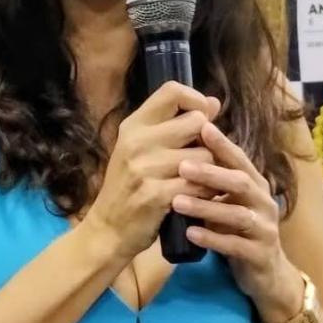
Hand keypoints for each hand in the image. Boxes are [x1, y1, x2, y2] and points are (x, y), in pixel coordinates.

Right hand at [83, 82, 221, 261]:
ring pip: (204, 155)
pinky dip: (205, 192)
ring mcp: (144, 168)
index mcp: (134, 126)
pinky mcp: (155, 194)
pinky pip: (199, 184)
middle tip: (201, 158)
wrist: (107, 230)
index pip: (172, 91)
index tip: (203, 119)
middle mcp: (137, 141)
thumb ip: (176, 125)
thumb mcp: (143, 150)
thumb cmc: (129, 187)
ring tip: (199, 181)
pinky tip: (198, 197)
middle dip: (206, 141)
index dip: (196, 100)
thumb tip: (214, 102)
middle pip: (197, 122)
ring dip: (210, 170)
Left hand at [172, 122, 302, 322]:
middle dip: (212, 173)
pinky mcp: (260, 255)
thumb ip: (215, 180)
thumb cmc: (240, 231)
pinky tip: (190, 233)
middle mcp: (264, 203)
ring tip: (177, 201)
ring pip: (237, 215)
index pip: (239, 159)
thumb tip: (186, 147)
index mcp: (256, 185)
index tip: (200, 127)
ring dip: (207, 207)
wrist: (267, 275)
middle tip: (182, 166)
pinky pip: (235, 246)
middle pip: (240, 182)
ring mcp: (265, 229)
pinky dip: (213, 239)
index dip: (222, 143)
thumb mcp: (230, 202)